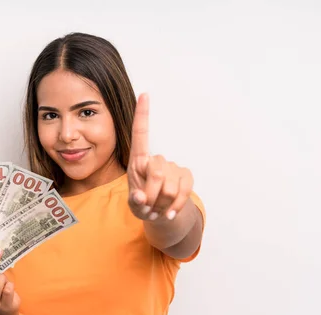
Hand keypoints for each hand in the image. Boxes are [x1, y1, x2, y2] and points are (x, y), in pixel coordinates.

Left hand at [128, 93, 193, 220]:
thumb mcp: (134, 205)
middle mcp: (156, 160)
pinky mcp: (186, 176)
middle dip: (151, 196)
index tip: (144, 94)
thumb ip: (135, 201)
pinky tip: (169, 212)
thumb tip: (140, 197)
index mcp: (138, 161)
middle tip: (148, 207)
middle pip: (156, 173)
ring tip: (157, 208)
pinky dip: (175, 206)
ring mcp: (173, 167)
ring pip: (169, 186)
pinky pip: (183, 191)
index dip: (142, 115)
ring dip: (161, 204)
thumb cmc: (143, 204)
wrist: (161, 214)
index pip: (140, 134)